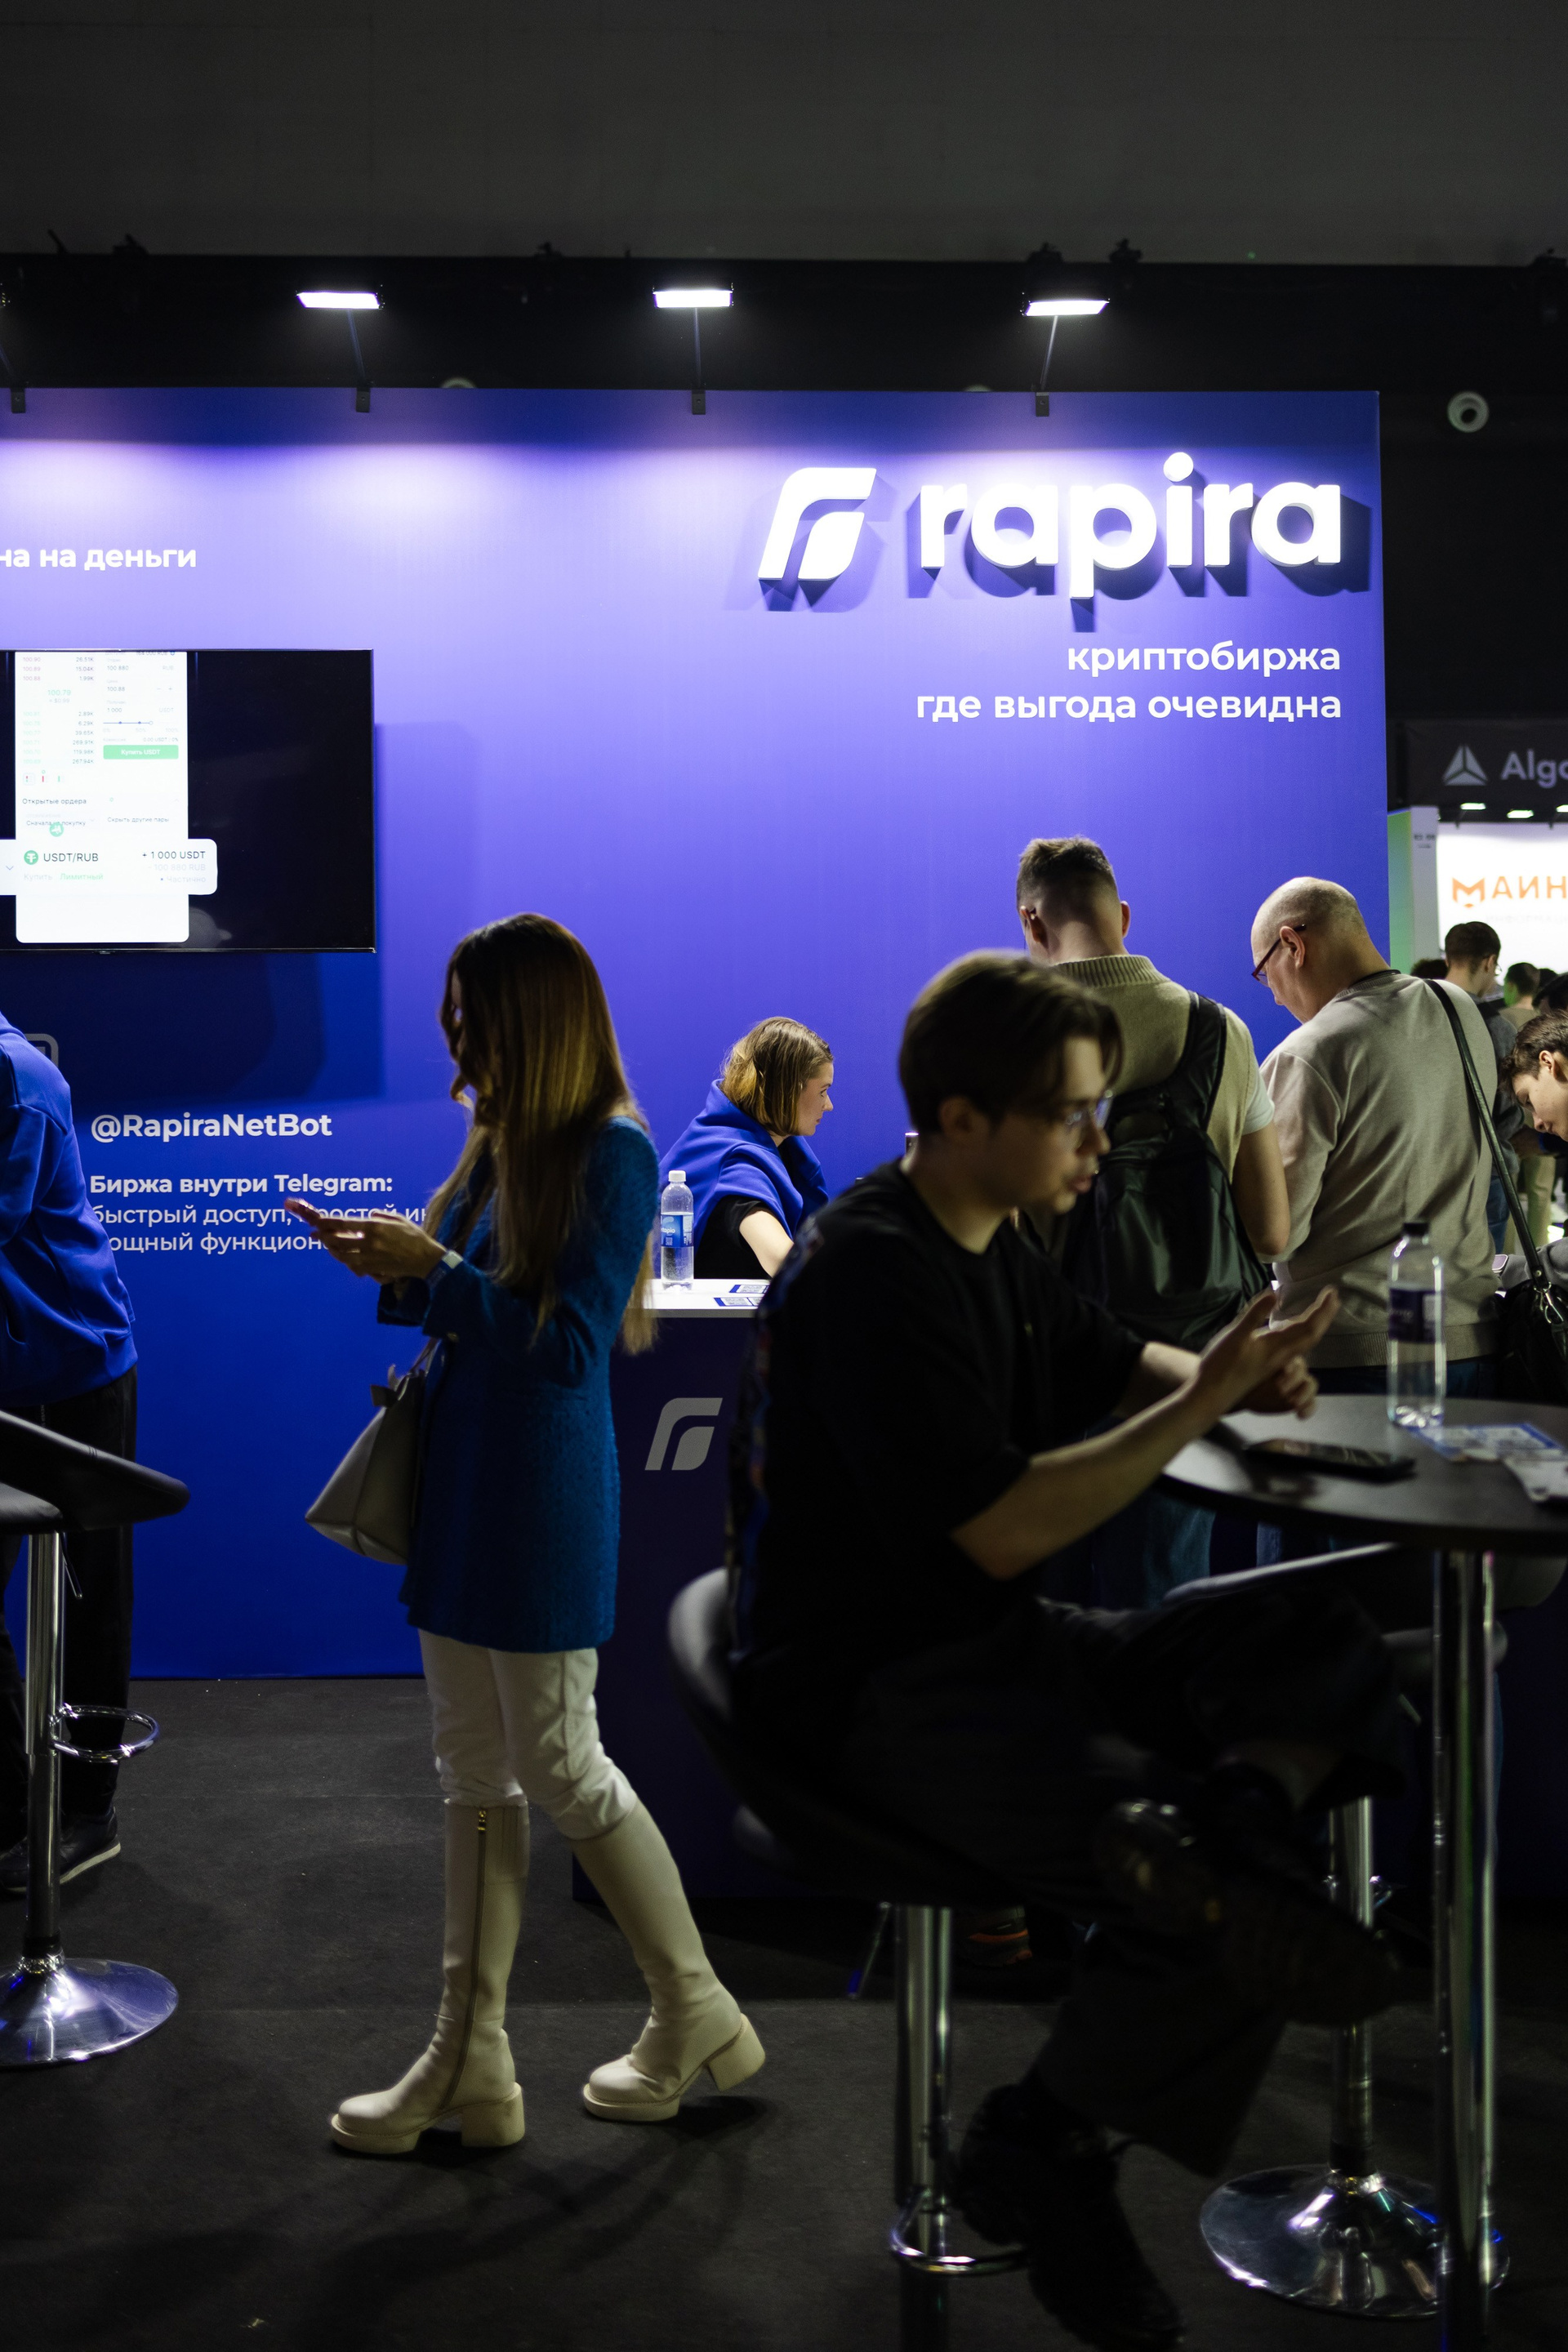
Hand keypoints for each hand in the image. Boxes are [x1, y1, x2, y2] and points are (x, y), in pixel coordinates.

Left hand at [284, 1200, 444, 1282]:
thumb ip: (381, 1216)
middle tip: (314, 1234)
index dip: (327, 1223)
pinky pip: (353, 1266)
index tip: (316, 1222)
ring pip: (342, 1255)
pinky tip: (342, 1257)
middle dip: (323, 1237)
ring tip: (327, 1245)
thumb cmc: (414, 1236)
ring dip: (332, 1250)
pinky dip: (345, 1261)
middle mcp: (369, 1242)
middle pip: (338, 1241)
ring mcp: (370, 1258)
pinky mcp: (374, 1269)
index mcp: (375, 1227)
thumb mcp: (399, 1219)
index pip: (343, 1224)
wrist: (425, 1259)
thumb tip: (369, 1216)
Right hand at [1189, 1287, 1338, 1423]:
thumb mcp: (1235, 1335)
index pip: (1309, 1327)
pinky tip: (1295, 1331)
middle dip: (1324, 1316)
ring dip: (1316, 1325)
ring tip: (1321, 1311)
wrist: (1211, 1395)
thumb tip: (1275, 1293)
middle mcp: (1282, 1355)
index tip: (1331, 1292)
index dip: (1322, 1309)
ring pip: (1304, 1343)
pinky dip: (1302, 1335)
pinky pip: (1295, 1349)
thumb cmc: (1221, 1366)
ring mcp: (1276, 1362)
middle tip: (1333, 1298)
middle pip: (1312, 1336)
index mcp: (1277, 1347)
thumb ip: (1255, 1314)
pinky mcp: (1269, 1366)